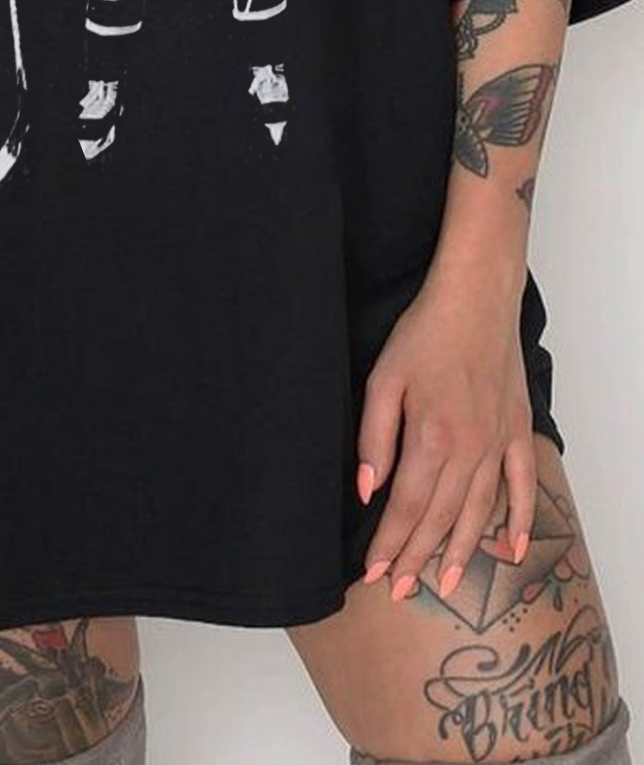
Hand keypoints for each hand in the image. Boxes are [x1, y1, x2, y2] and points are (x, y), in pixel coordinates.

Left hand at [357, 264, 535, 601]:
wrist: (475, 298)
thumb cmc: (424, 332)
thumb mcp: (383, 378)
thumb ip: (375, 438)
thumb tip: (367, 490)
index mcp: (432, 437)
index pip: (406, 506)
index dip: (390, 543)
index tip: (374, 572)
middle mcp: (470, 448)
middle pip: (440, 518)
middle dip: (417, 558)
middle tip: (398, 591)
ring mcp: (498, 442)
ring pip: (478, 512)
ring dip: (459, 552)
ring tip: (443, 584)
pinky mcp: (517, 430)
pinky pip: (522, 485)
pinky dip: (518, 521)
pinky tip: (509, 550)